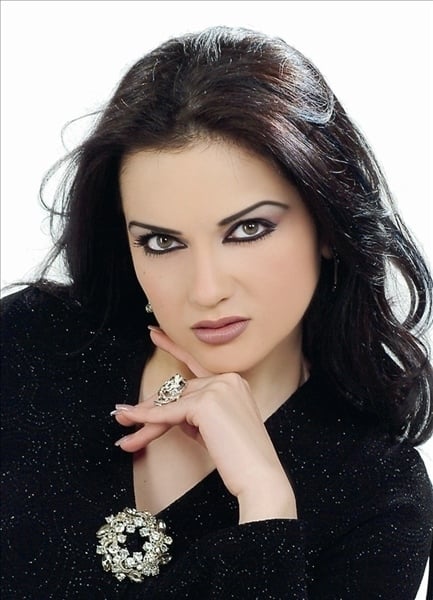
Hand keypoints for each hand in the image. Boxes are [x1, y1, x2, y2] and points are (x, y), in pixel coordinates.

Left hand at [113, 327, 296, 521]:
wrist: (260, 478)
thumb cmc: (239, 459)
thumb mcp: (214, 428)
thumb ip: (194, 414)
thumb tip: (169, 413)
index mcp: (234, 381)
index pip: (195, 365)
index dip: (172, 348)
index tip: (154, 333)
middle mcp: (227, 379)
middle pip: (178, 391)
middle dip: (151, 406)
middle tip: (124, 417)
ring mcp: (218, 388)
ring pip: (171, 402)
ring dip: (145, 417)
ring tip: (124, 426)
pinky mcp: (206, 403)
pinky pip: (170, 412)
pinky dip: (148, 418)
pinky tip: (131, 419)